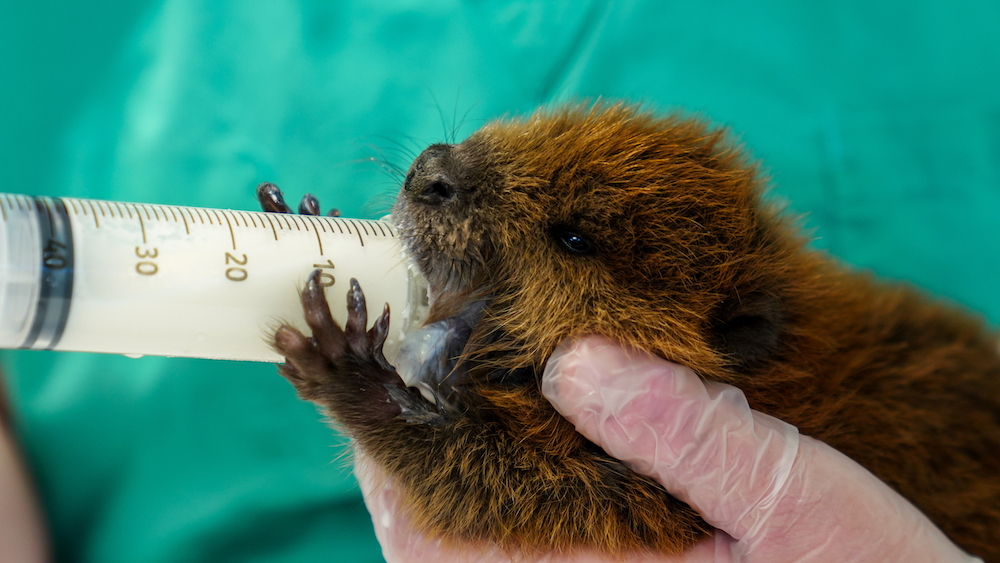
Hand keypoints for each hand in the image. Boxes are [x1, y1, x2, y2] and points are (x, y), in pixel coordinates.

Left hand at [354, 336, 982, 561]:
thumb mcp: (789, 502)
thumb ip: (684, 434)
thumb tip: (575, 358)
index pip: (435, 538)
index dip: (386, 452)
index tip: (369, 367)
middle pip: (432, 541)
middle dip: (403, 449)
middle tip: (398, 353)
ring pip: (472, 543)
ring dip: (446, 463)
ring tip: (446, 373)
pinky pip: (526, 540)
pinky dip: (507, 482)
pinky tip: (533, 420)